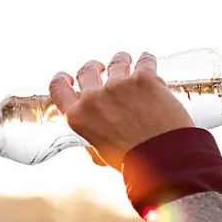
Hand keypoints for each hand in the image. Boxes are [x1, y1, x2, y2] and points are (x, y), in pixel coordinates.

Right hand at [49, 52, 193, 170]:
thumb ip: (92, 135)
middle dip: (94, 68)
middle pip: (87, 70)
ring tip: (127, 62)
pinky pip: (144, 60)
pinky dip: (146, 60)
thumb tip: (94, 130)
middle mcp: (94, 98)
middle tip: (101, 69)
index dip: (62, 79)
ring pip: (116, 61)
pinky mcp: (144, 78)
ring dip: (121, 61)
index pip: (59, 88)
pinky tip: (147, 60)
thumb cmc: (133, 160)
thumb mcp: (101, 151)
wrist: (163, 158)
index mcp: (79, 117)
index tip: (69, 77)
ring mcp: (118, 85)